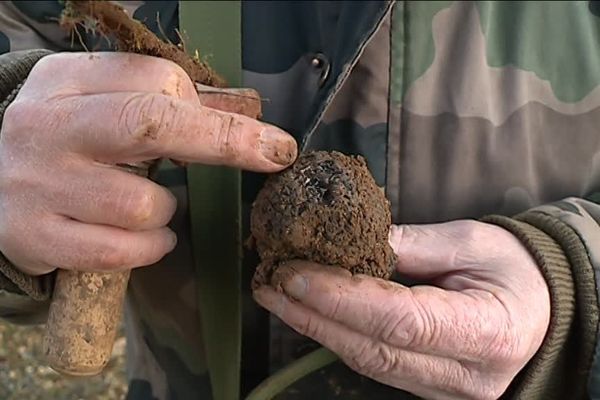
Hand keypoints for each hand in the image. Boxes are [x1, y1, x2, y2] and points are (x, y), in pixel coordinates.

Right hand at [0, 52, 296, 274]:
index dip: (218, 114)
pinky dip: (149, 247)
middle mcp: (47, 125)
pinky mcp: (35, 236)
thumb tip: (244, 116)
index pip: (158, 82)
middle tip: (272, 154)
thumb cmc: (68, 142)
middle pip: (153, 125)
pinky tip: (144, 238)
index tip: (265, 139)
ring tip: (149, 207)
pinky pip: (120, 251)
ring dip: (166, 211)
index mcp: (66, 80)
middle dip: (225, 142)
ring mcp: (37, 183)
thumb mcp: (101, 104)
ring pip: (143, 203)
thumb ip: (166, 104)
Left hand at [254, 220, 549, 399]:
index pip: (401, 321)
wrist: (538, 309)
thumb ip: (411, 245)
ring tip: (276, 294)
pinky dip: (335, 335)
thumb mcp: (471, 243)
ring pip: (366, 362)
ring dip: (315, 326)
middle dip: (313, 315)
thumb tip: (349, 241)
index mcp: (487, 332)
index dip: (343, 298)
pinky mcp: (425, 387)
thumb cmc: (513, 269)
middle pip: (373, 350)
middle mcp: (464, 375)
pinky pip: (372, 363)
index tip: (294, 273)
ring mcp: (443, 390)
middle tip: (270, 282)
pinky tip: (307, 311)